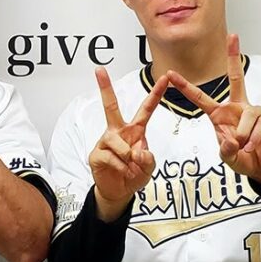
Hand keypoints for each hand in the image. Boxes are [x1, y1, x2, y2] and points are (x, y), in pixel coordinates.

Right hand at [88, 67, 168, 221]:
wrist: (119, 191)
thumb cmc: (134, 174)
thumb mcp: (149, 167)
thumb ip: (148, 158)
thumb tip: (135, 152)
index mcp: (135, 130)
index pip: (146, 109)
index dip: (156, 94)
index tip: (164, 78)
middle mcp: (118, 131)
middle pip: (110, 106)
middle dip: (105, 88)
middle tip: (99, 69)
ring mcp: (105, 141)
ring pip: (117, 142)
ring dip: (128, 158)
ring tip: (131, 168)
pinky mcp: (96, 154)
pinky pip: (111, 157)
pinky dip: (121, 167)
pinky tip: (123, 171)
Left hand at [169, 34, 260, 186]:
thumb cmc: (242, 157)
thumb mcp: (228, 157)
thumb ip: (226, 151)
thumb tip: (231, 140)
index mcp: (220, 114)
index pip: (200, 97)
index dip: (185, 86)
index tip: (170, 73)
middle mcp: (238, 107)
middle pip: (237, 77)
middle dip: (234, 56)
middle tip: (232, 35)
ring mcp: (255, 111)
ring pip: (248, 114)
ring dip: (243, 134)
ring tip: (243, 147)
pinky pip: (260, 122)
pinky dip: (254, 137)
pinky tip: (252, 146)